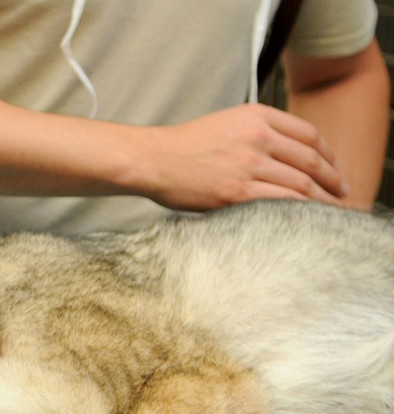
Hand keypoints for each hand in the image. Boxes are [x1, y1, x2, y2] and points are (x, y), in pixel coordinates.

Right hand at [139, 103, 349, 210]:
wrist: (152, 159)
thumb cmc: (183, 146)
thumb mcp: (225, 122)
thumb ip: (257, 131)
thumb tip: (285, 153)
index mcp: (256, 116)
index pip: (308, 133)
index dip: (328, 153)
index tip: (333, 167)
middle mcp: (257, 136)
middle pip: (311, 159)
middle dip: (333, 178)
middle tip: (342, 191)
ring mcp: (249, 164)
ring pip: (302, 183)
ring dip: (321, 198)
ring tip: (330, 209)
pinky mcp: (238, 191)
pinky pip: (283, 201)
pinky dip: (301, 210)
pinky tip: (307, 217)